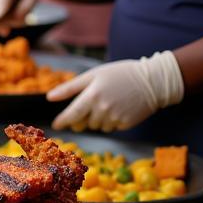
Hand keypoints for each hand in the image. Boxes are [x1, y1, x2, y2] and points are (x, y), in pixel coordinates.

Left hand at [48, 51, 184, 131]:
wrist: (153, 81)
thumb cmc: (120, 74)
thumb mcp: (93, 75)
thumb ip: (70, 87)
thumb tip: (50, 97)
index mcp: (92, 96)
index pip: (71, 115)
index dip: (62, 121)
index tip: (56, 125)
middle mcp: (102, 110)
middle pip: (83, 123)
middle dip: (81, 119)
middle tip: (88, 107)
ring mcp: (115, 118)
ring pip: (97, 126)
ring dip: (97, 119)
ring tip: (108, 103)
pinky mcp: (125, 124)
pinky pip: (110, 128)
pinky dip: (110, 121)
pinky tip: (118, 108)